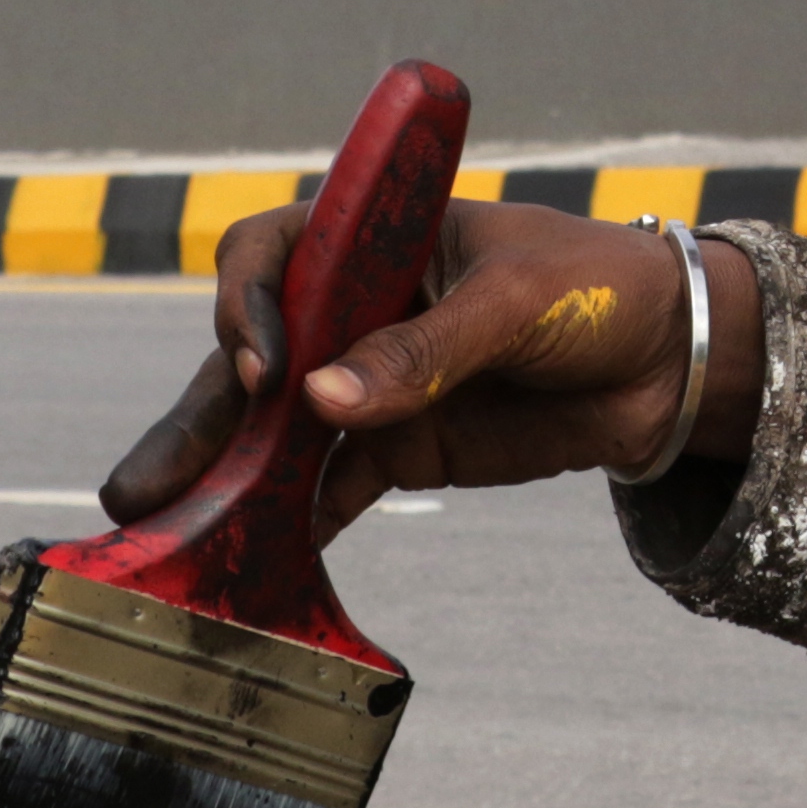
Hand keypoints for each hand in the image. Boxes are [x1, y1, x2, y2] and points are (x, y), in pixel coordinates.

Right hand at [100, 200, 760, 539]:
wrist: (670, 362)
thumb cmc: (599, 289)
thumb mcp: (517, 304)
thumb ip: (425, 352)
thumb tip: (323, 400)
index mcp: (376, 242)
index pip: (273, 256)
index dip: (250, 306)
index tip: (267, 364)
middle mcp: (354, 310)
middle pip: (252, 359)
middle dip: (195, 420)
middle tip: (136, 490)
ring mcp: (368, 384)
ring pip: (273, 434)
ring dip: (217, 482)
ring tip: (157, 534)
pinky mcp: (398, 448)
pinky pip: (326, 489)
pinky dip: (288, 525)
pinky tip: (246, 565)